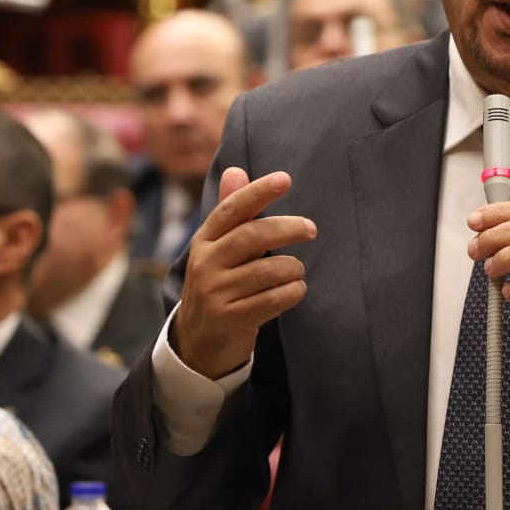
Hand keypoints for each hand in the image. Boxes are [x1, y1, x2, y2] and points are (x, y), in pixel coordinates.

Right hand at [171, 167, 316, 379]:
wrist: (198, 340)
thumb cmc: (220, 281)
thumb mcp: (219, 247)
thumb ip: (232, 211)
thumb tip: (235, 169)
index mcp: (204, 240)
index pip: (231, 209)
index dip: (258, 192)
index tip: (285, 179)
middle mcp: (205, 264)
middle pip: (253, 236)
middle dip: (288, 229)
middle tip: (310, 229)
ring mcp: (215, 293)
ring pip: (269, 270)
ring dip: (293, 269)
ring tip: (296, 271)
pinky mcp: (230, 319)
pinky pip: (274, 299)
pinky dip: (293, 292)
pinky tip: (295, 290)